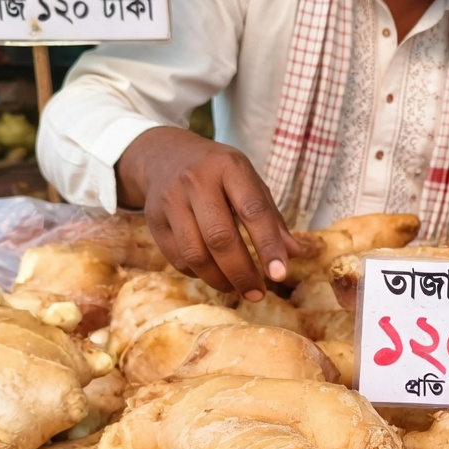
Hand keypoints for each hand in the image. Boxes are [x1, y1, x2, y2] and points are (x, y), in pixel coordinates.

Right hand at [117, 127, 302, 298]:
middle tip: (258, 293)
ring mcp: (170, 199)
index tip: (280, 275)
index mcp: (230, 167)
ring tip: (238, 289)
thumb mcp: (249, 183)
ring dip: (219, 280)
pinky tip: (213, 275)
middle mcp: (197, 180)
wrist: (165, 155)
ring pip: (195, 253)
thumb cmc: (219, 175)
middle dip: (242, 273)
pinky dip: (199, 274)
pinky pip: (177, 258)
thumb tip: (294, 254)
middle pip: (220, 238)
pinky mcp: (153, 218)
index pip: (253, 210)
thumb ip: (271, 218)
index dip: (268, 246)